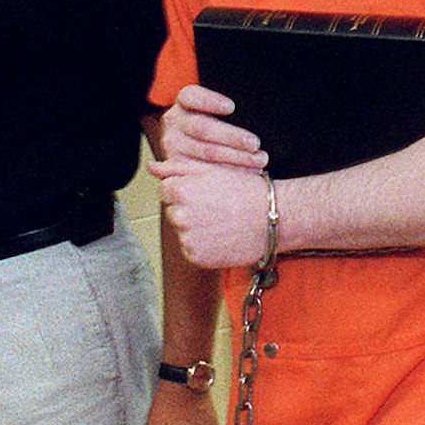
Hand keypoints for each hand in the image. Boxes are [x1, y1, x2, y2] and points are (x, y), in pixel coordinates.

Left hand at [149, 156, 269, 268]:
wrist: (272, 219)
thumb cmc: (246, 192)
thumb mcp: (213, 170)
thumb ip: (177, 167)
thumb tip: (152, 167)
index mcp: (180, 191)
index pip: (166, 190)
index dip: (187, 190)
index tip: (206, 193)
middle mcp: (180, 216)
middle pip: (173, 211)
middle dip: (189, 209)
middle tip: (217, 207)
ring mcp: (187, 238)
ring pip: (182, 231)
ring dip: (196, 228)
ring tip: (222, 222)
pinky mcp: (195, 256)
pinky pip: (191, 249)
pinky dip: (203, 245)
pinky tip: (222, 236)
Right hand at [157, 85, 266, 169]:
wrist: (183, 143)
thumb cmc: (210, 121)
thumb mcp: (212, 108)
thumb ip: (227, 110)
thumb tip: (254, 117)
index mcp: (184, 101)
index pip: (192, 97)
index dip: (210, 102)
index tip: (231, 107)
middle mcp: (175, 122)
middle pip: (202, 128)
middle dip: (231, 136)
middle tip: (254, 143)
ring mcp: (173, 145)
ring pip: (206, 152)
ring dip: (236, 157)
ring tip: (259, 160)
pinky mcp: (177, 167)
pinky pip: (204, 172)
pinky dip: (230, 172)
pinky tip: (248, 171)